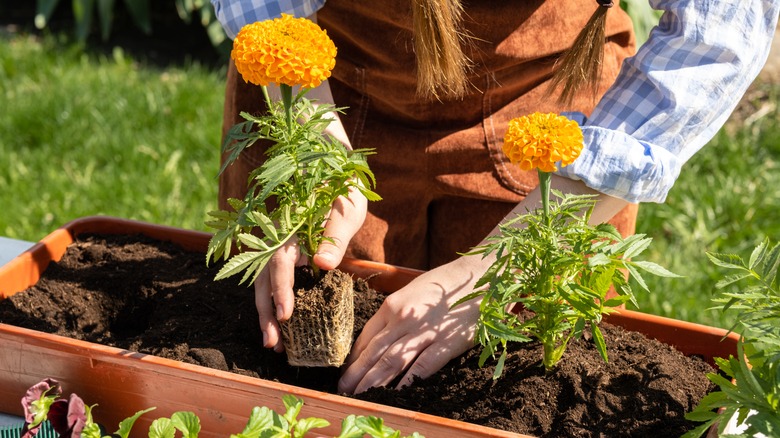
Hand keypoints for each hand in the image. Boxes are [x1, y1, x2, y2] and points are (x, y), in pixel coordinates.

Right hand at [254, 187, 367, 351]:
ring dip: (268, 315)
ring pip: (265, 285)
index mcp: (289, 228)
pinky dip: (275, 306)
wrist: (338, 182)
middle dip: (266, 312)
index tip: (285, 314)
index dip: (280, 289)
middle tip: (273, 342)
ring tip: (275, 345)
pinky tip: (282, 328)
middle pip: (264, 279)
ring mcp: (278, 250)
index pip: (279, 261)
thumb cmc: (342, 196)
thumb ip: (334, 238)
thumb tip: (323, 264)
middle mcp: (276, 240)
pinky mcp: (286, 259)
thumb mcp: (344, 212)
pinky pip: (275, 284)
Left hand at [338, 254, 490, 393]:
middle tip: (343, 391)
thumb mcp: (412, 292)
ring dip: (373, 382)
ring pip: (390, 361)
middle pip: (373, 352)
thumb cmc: (447, 284)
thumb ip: (397, 312)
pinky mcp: (445, 343)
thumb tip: (383, 333)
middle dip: (356, 374)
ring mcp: (423, 331)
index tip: (346, 372)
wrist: (480, 275)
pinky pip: (422, 366)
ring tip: (359, 397)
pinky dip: (407, 381)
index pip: (366, 336)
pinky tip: (396, 394)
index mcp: (392, 305)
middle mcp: (402, 318)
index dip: (354, 357)